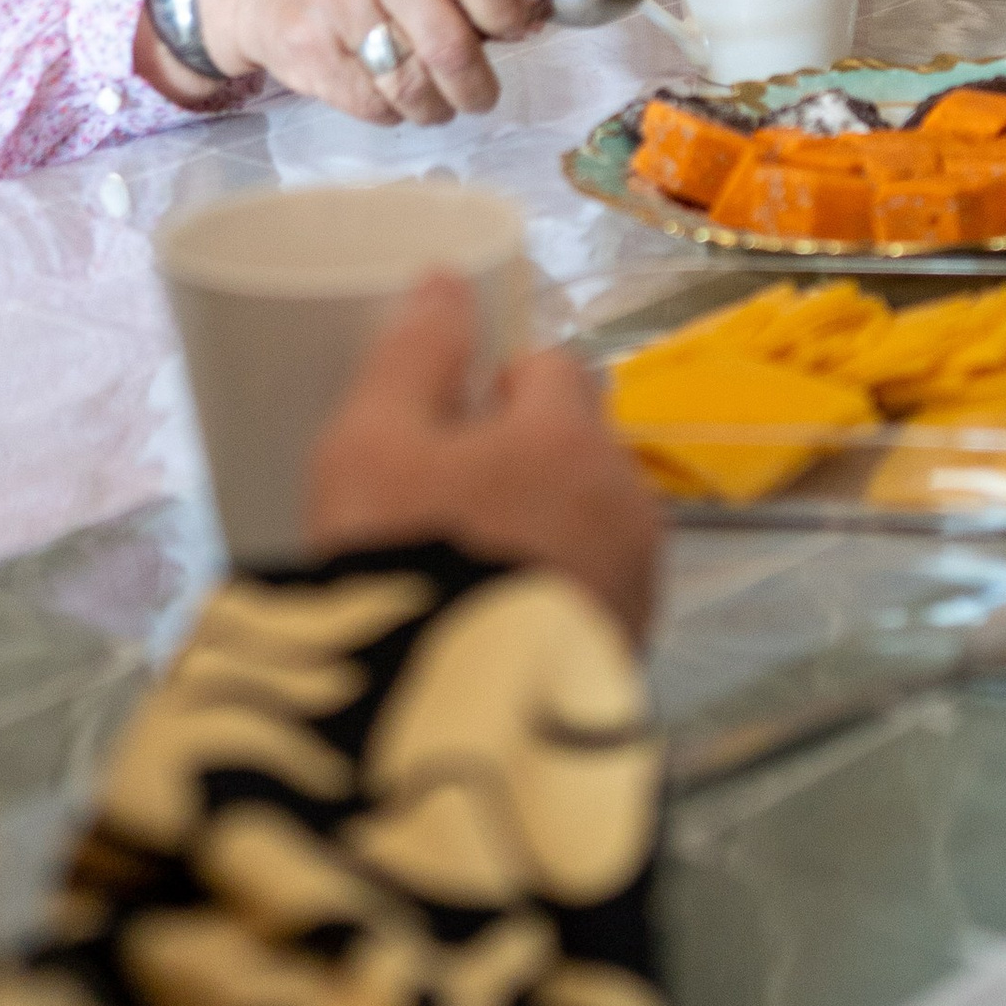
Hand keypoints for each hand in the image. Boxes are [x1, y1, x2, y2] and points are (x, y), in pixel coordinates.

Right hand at [193, 0, 539, 126]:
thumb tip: (530, 23)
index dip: (509, 13)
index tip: (514, 32)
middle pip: (451, 48)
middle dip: (477, 86)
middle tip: (479, 93)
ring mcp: (337, 9)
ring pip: (415, 89)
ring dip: (438, 107)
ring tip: (435, 98)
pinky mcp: (311, 57)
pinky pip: (377, 107)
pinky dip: (395, 112)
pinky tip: (388, 92)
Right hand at [307, 273, 661, 642]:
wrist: (437, 725)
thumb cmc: (397, 566)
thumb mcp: (370, 445)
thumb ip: (412, 354)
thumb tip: (447, 280)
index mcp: (566, 435)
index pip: (555, 366)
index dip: (505, 379)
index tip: (456, 413)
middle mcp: (622, 500)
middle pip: (583, 447)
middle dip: (533, 457)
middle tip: (451, 498)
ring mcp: (635, 583)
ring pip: (596, 521)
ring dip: (551, 527)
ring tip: (472, 568)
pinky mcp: (628, 653)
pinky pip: (596, 593)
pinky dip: (559, 593)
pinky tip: (499, 623)